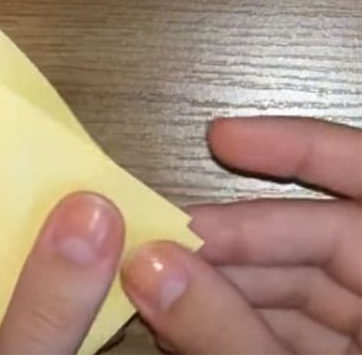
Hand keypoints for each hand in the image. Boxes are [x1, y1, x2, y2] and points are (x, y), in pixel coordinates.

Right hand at [122, 117, 361, 353]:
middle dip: (232, 235)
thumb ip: (227, 328)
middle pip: (313, 235)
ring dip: (218, 280)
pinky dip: (230, 315)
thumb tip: (152, 269)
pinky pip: (285, 320)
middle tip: (164, 238)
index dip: (300, 147)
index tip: (222, 137)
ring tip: (157, 282)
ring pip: (290, 281)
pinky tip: (182, 314)